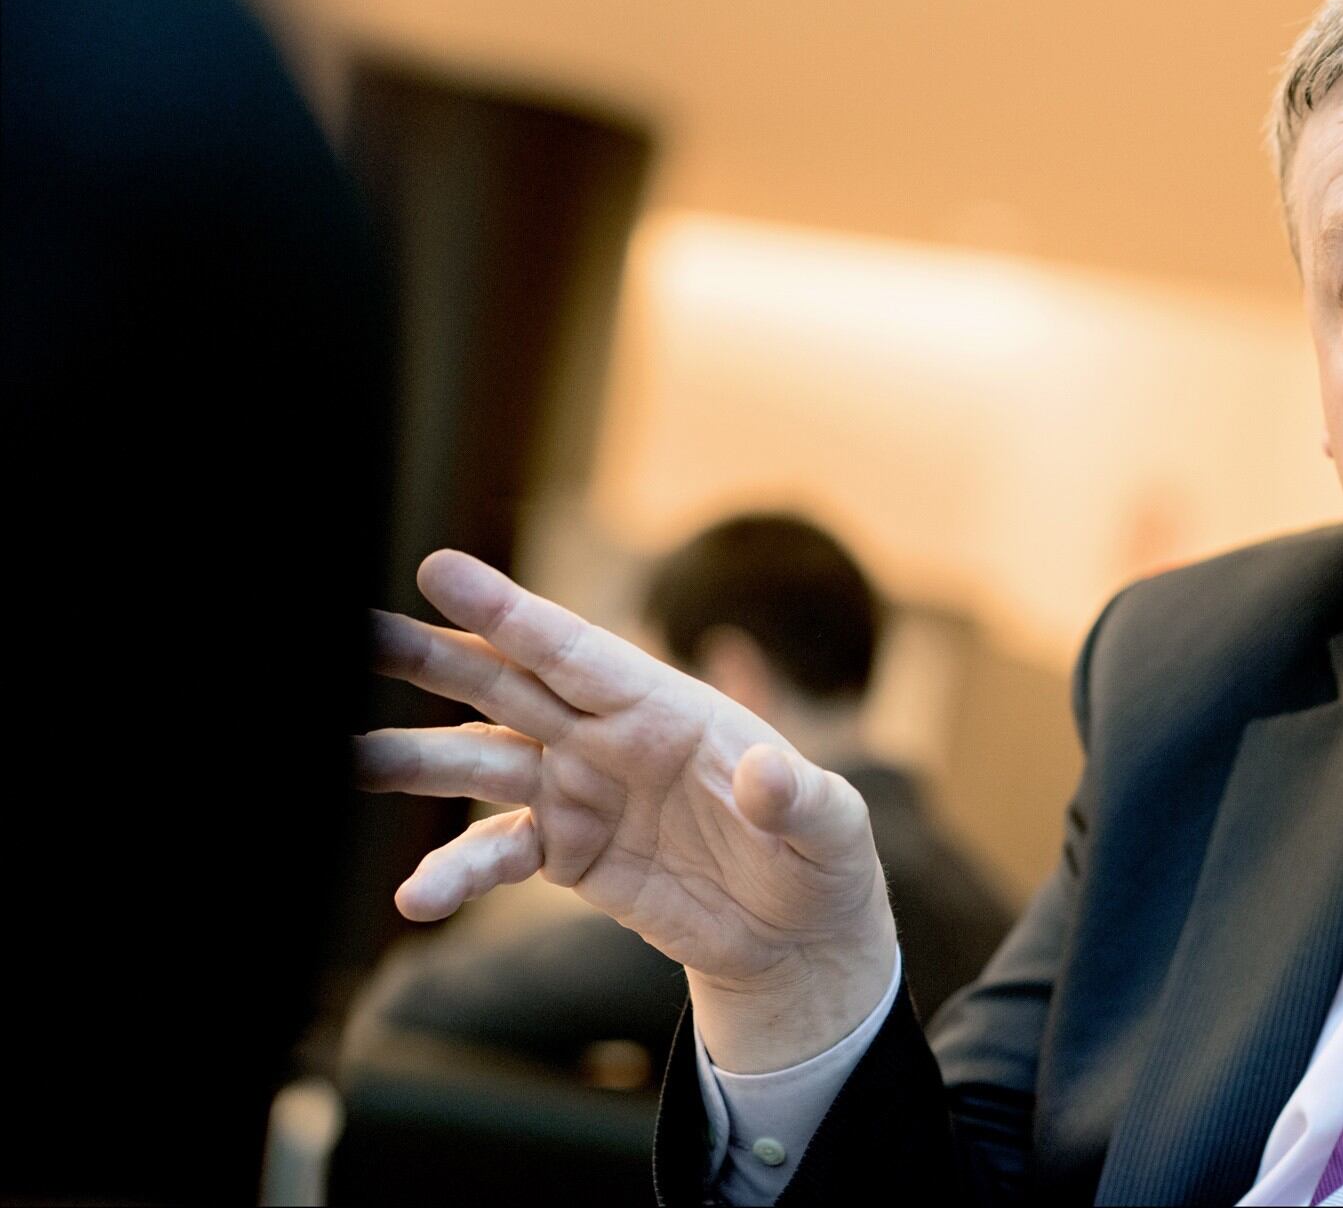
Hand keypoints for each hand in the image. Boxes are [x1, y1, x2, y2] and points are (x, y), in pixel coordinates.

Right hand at [357, 549, 896, 1070]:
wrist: (797, 935)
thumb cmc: (820, 859)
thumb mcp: (831, 829)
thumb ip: (799, 799)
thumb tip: (767, 775)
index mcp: (668, 708)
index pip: (578, 651)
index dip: (510, 612)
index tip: (441, 571)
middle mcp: (611, 737)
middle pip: (510, 685)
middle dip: (436, 657)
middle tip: (359, 634)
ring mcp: (580, 790)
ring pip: (482, 760)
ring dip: (414, 761)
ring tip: (348, 759)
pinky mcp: (566, 852)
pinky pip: (496, 854)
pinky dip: (455, 873)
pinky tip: (415, 897)